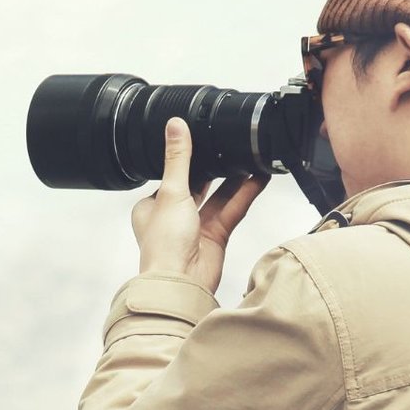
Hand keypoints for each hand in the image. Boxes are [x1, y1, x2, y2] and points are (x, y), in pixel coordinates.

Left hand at [130, 117, 268, 292]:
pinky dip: (245, 194)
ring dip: (235, 179)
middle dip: (216, 168)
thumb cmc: (164, 247)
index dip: (188, 160)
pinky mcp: (216, 237)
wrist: (181, 283)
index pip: (171, 175)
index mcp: (151, 206)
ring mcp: (195, 227)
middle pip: (198, 185)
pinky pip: (232, 209)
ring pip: (219, 197)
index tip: (204, 138)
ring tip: (251, 157)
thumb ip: (178, 159)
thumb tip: (175, 126)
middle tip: (232, 145)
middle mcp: (172, 216)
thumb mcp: (171, 192)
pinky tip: (258, 178)